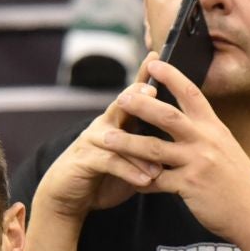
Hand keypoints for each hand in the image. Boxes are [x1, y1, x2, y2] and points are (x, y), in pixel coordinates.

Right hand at [31, 79, 171, 227]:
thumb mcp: (130, 157)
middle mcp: (104, 125)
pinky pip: (110, 162)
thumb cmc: (105, 175)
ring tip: (162, 159)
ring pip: (119, 138)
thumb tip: (181, 138)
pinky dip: (130, 171)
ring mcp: (93, 141)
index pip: (132, 94)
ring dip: (142, 149)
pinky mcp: (85, 160)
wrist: (69, 194)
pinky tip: (148, 180)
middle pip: (122, 105)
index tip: (156, 56)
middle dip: (138, 96)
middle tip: (154, 90)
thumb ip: (149, 145)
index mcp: (117, 121)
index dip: (143, 75)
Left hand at [99, 54, 249, 250]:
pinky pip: (156, 181)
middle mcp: (206, 140)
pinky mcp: (189, 186)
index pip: (190, 93)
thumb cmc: (240, 183)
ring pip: (154, 148)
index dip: (171, 75)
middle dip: (141, 104)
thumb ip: (204, 135)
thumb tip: (183, 122)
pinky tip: (126, 179)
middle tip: (121, 97)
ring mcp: (197, 163)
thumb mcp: (226, 149)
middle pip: (168, 115)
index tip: (153, 62)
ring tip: (106, 137)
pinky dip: (139, 180)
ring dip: (127, 142)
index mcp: (214, 127)